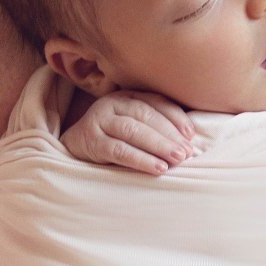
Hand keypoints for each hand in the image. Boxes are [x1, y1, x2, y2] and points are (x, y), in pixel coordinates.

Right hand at [60, 89, 199, 174]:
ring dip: (158, 146)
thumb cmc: (113, 138)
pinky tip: (158, 169)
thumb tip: (189, 139)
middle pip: (145, 115)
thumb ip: (155, 125)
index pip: (155, 102)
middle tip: (187, 152)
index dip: (175, 117)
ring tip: (177, 160)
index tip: (191, 135)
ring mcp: (99, 121)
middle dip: (169, 134)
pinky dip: (141, 160)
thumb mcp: (132, 125)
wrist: (74, 148)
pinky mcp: (91, 141)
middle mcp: (111, 104)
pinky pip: (119, 150)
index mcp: (126, 96)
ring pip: (133, 131)